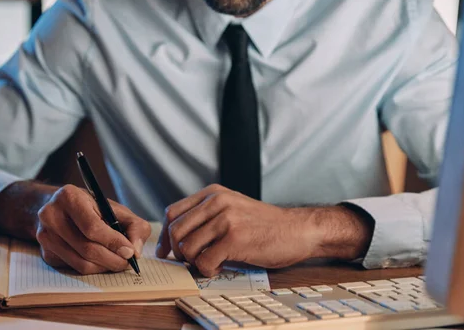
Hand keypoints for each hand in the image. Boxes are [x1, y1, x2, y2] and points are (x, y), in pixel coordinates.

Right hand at [35, 185, 151, 274]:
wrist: (60, 208)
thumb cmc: (92, 208)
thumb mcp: (115, 208)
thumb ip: (134, 225)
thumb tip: (135, 251)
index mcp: (69, 197)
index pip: (92, 227)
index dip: (113, 242)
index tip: (130, 252)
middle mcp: (51, 215)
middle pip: (86, 248)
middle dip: (112, 259)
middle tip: (127, 262)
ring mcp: (45, 235)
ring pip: (80, 263)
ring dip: (103, 267)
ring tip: (117, 262)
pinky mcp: (45, 253)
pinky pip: (73, 268)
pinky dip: (92, 269)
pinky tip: (101, 261)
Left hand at [156, 184, 372, 276]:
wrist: (297, 230)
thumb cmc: (264, 224)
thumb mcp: (232, 207)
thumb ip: (206, 215)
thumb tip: (175, 238)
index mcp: (212, 193)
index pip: (172, 213)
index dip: (166, 235)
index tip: (167, 250)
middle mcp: (216, 202)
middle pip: (175, 230)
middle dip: (177, 252)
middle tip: (189, 261)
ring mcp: (225, 219)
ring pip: (187, 248)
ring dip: (194, 262)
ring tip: (209, 263)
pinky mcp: (235, 239)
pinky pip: (204, 261)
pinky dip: (207, 270)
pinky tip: (219, 267)